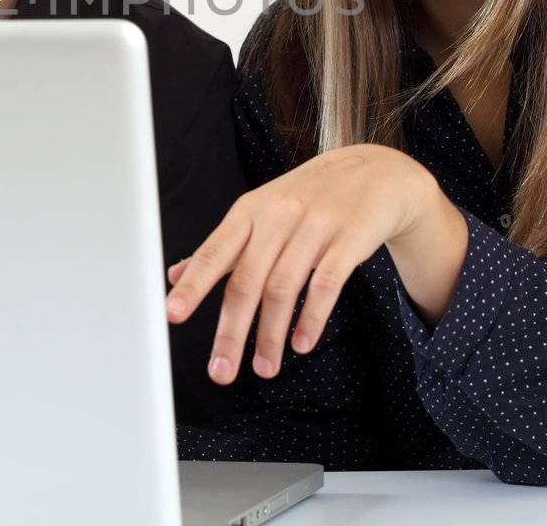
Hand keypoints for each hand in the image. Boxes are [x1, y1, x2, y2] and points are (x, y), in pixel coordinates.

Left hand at [165, 144, 441, 383]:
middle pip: (247, 281)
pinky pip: (327, 284)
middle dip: (232, 331)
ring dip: (271, 335)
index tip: (173, 314)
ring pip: (283, 287)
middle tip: (221, 371)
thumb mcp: (260, 212)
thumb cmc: (308, 198)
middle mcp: (278, 216)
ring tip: (264, 367)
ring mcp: (315, 226)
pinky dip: (312, 318)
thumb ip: (222, 248)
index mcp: (249, 211)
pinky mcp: (349, 239)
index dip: (193, 285)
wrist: (374, 174)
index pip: (214, 252)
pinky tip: (302, 343)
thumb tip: (175, 275)